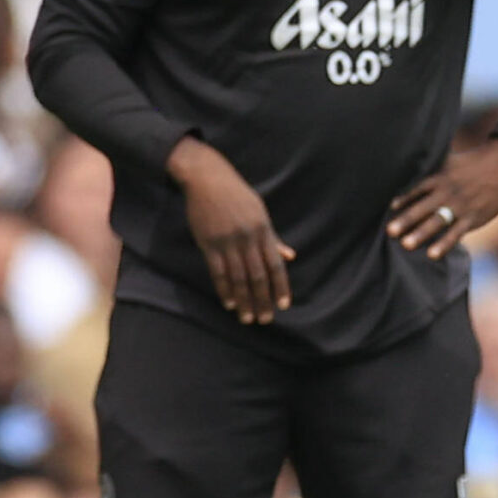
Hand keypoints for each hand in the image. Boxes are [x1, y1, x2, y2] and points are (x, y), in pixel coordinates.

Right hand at [169, 137, 293, 324]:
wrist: (207, 178)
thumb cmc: (236, 194)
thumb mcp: (259, 212)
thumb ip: (273, 238)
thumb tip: (290, 257)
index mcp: (263, 230)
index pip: (275, 265)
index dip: (280, 287)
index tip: (283, 305)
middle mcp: (247, 238)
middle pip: (258, 276)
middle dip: (262, 300)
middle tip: (265, 319)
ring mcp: (227, 241)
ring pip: (238, 278)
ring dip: (243, 301)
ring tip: (247, 317)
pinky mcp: (209, 243)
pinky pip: (218, 272)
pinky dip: (224, 289)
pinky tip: (229, 303)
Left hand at [386, 142, 497, 258]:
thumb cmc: (474, 160)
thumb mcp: (450, 158)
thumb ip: (432, 164)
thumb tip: (414, 156)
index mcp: (440, 178)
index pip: (417, 190)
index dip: (404, 199)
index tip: (390, 208)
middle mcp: (447, 193)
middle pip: (423, 208)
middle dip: (406, 220)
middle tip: (390, 231)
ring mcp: (460, 206)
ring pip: (437, 222)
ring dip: (421, 233)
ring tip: (406, 245)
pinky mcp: (472, 218)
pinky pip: (456, 233)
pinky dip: (444, 244)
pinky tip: (432, 254)